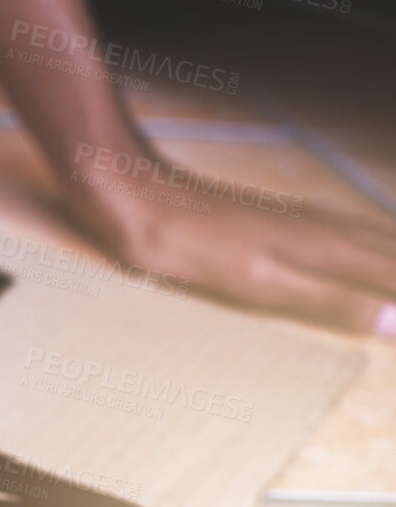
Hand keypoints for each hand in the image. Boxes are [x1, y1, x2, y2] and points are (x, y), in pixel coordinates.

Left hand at [68, 156, 395, 335]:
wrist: (140, 201)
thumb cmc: (191, 247)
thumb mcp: (261, 285)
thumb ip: (330, 301)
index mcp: (332, 245)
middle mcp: (332, 226)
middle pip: (395, 256)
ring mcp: (311, 219)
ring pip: (380, 241)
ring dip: (395, 267)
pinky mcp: (289, 220)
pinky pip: (355, 236)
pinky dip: (377, 253)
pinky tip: (369, 259)